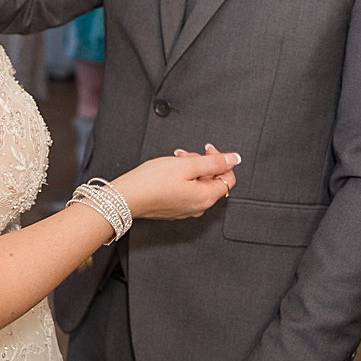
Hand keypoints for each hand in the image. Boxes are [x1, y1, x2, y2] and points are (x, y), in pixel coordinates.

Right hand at [112, 147, 238, 219]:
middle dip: (202, 163)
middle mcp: (198, 207)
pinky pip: (187, 191)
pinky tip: (169, 172)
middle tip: (186, 155)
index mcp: (205, 198)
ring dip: (191, 168)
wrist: (126, 197)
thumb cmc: (151, 182)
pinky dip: (182, 178)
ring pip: (198, 184)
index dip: (221, 161)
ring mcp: (186, 209)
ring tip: (175, 161)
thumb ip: (214, 162)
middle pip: (212, 180)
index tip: (207, 150)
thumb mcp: (187, 165)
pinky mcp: (174, 209)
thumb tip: (235, 159)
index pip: (228, 178)